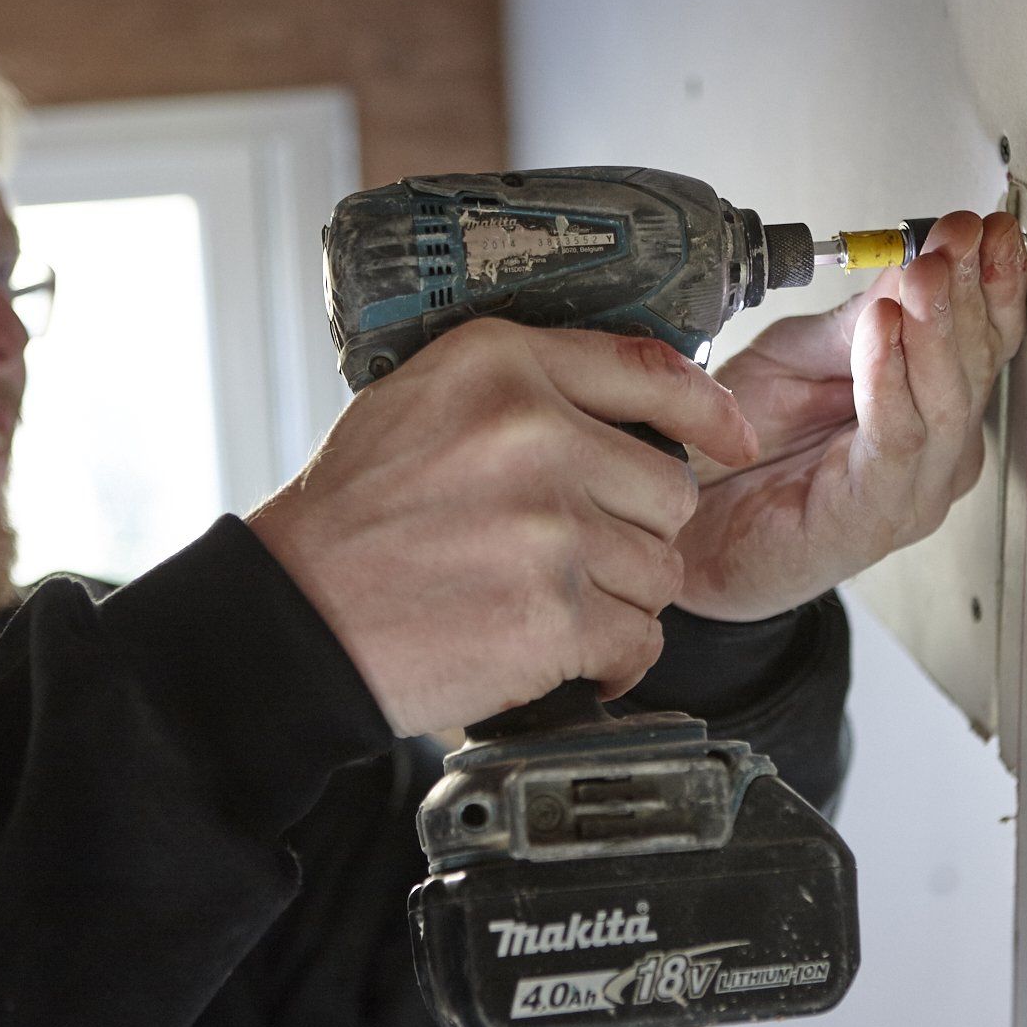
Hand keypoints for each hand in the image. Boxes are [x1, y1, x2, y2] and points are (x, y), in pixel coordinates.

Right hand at [246, 318, 757, 736]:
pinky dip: (612, 662)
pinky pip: (639, 639)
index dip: (708, 413)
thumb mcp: (424, 404)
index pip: (650, 371)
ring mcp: (548, 524)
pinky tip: (561, 656)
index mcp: (501, 365)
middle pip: (669, 488)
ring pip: (659, 570)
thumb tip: (639, 412)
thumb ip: (525, 391)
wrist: (294, 617)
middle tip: (569, 557)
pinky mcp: (554, 612)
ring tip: (547, 604)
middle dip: (633, 532)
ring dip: (619, 600)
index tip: (733, 439)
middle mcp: (533, 432)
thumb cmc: (351, 518)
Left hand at [673, 211, 1026, 620]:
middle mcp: (935, 452)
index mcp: (928, 408)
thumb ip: (853, 324)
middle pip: (977, 365)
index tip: (981, 224)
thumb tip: (909, 262)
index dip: (990, 279)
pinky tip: (884, 335)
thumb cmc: (738, 455)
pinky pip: (896, 443)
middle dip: (967, 290)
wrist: (682, 533)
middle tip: (955, 238)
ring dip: (938, 330)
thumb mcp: (793, 360)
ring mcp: (912, 490)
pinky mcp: (871, 518)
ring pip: (948, 403)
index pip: (984, 337)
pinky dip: (890, 384)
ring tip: (925, 276)